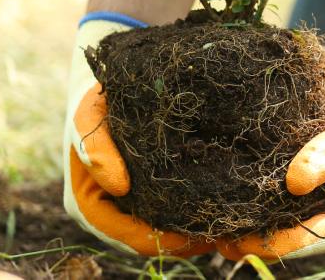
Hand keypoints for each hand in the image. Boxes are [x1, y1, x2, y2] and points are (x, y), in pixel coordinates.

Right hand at [62, 16, 213, 256]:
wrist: (114, 81)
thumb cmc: (98, 98)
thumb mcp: (89, 114)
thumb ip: (94, 144)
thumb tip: (117, 185)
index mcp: (90, 203)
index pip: (130, 237)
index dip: (162, 242)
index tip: (195, 237)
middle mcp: (114, 210)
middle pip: (155, 240)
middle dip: (188, 240)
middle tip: (228, 236)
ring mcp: (135, 202)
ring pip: (170, 228)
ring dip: (199, 229)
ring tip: (236, 224)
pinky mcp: (157, 188)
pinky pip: (180, 209)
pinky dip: (202, 209)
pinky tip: (231, 202)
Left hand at [215, 26, 324, 260]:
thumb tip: (291, 183)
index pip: (315, 238)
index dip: (276, 242)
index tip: (239, 239)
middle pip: (303, 241)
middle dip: (264, 241)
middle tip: (220, 239)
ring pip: (299, 229)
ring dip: (265, 229)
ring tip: (222, 230)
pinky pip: (299, 213)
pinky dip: (272, 213)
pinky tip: (242, 209)